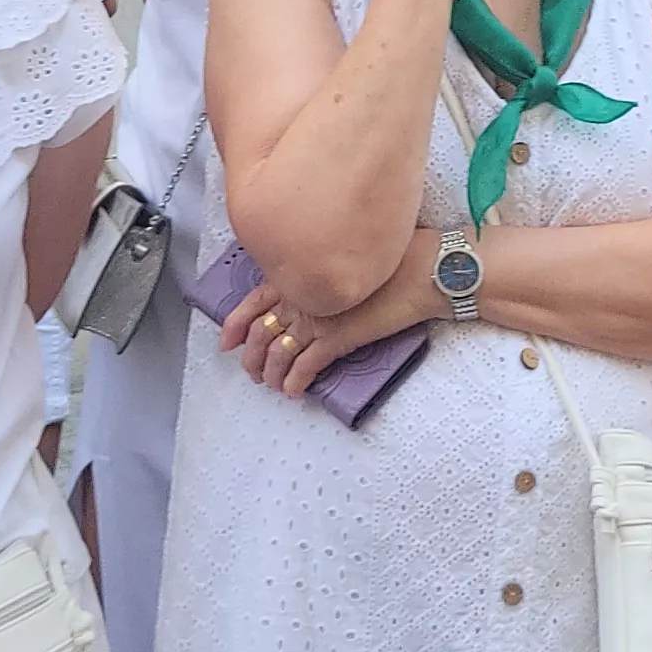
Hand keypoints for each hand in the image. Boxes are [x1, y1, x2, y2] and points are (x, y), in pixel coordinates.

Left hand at [217, 235, 439, 396]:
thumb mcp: (350, 258)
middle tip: (251, 371)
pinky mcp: (337, 337)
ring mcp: (318, 316)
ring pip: (278, 351)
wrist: (424, 270)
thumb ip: (324, 272)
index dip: (235, 323)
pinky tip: (295, 392)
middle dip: (251, 356)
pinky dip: (295, 381)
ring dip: (271, 373)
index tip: (227, 339)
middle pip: (261, 330)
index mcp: (303, 272)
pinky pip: (306, 365)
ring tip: (272, 385)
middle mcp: (303, 293)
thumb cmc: (397, 259)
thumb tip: (314, 288)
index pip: (255, 298)